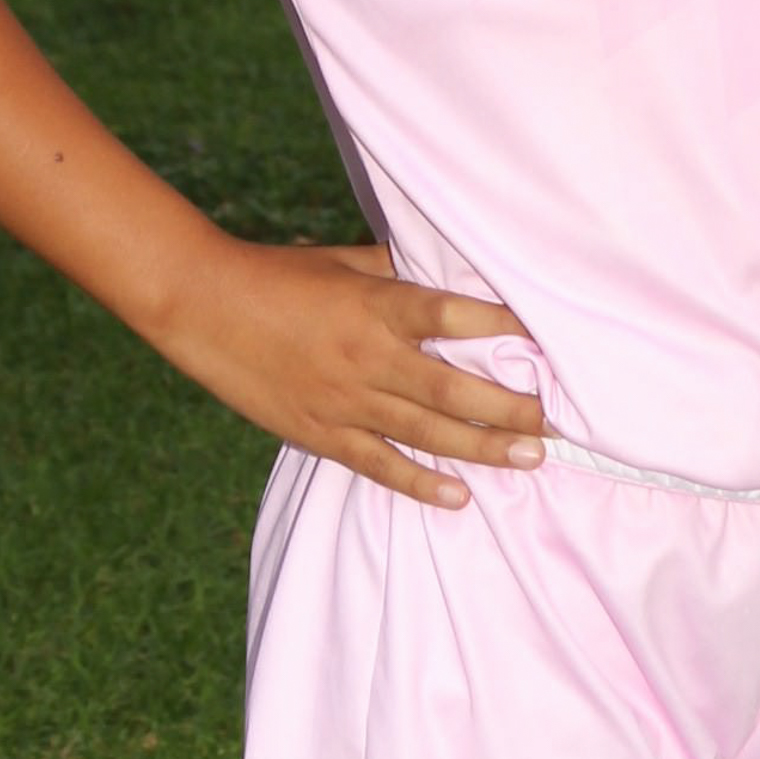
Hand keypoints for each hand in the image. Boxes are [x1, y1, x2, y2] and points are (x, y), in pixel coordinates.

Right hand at [159, 235, 549, 506]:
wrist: (203, 304)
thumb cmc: (279, 273)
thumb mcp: (346, 262)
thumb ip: (400, 274)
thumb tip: (450, 275)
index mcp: (377, 304)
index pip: (454, 317)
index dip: (504, 328)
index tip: (549, 340)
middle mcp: (367, 356)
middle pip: (453, 391)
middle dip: (510, 409)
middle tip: (556, 422)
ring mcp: (344, 400)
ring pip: (426, 434)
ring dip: (482, 448)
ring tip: (530, 458)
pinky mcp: (320, 432)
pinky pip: (379, 464)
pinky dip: (420, 483)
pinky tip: (458, 496)